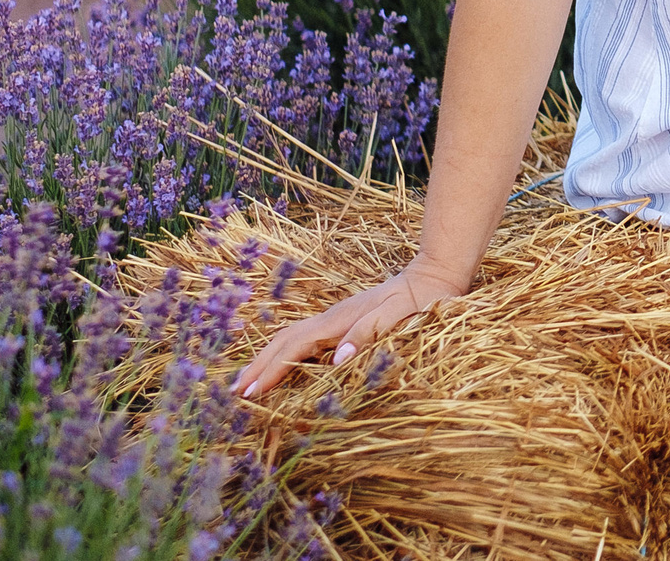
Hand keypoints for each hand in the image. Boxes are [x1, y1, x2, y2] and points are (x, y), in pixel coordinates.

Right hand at [230, 258, 468, 399]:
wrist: (435, 276)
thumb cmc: (420, 300)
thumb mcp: (398, 315)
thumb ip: (368, 334)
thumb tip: (336, 359)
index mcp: (338, 320)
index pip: (294, 347)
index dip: (271, 370)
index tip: (251, 393)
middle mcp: (331, 318)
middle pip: (284, 341)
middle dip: (258, 365)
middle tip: (235, 392)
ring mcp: (337, 319)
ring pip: (292, 339)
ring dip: (269, 359)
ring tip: (250, 381)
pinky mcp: (345, 322)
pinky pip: (306, 340)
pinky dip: (288, 354)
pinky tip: (287, 365)